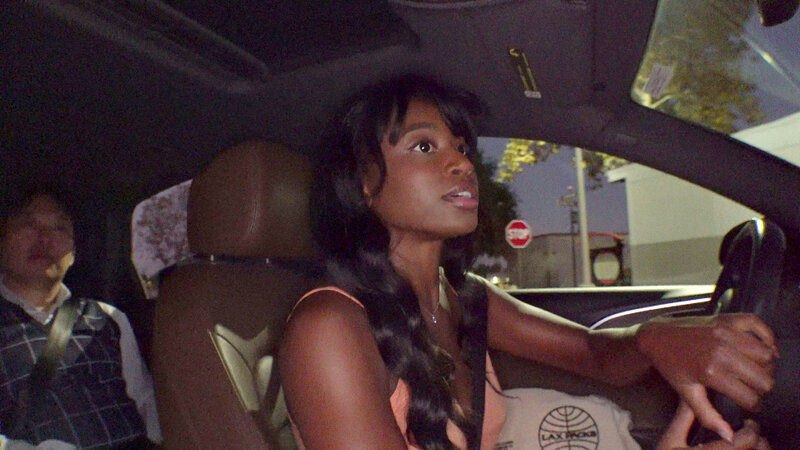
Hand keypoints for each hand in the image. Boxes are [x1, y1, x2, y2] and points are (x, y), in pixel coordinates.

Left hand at [637, 314, 777, 440]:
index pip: (750, 397)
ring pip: (767, 354)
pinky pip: (758, 325)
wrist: (657, 336)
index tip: (750, 402)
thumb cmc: (671, 366)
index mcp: (712, 373)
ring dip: (766, 365)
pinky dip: (767, 336)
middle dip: (763, 387)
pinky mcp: (726, 319)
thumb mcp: (687, 393)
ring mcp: (725, 333)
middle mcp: (722, 351)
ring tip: (757, 370)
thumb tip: (729, 436)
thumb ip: (708, 416)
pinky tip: (763, 348)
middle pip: (764, 378)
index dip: (754, 404)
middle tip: (754, 387)